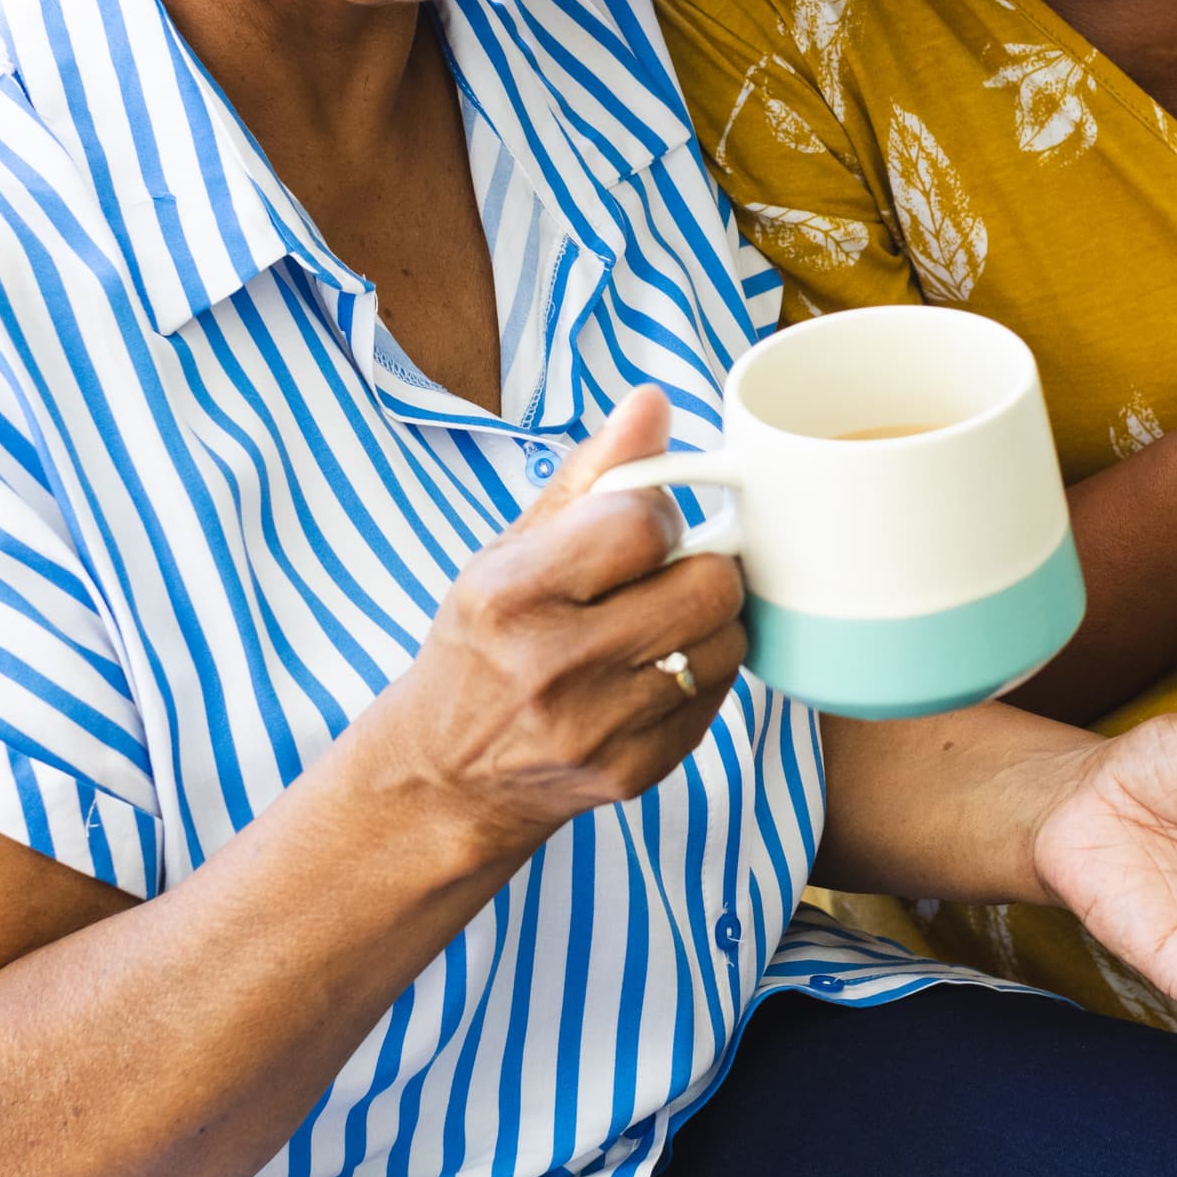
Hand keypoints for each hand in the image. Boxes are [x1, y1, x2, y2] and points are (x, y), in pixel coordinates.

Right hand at [373, 386, 750, 859]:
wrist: (450, 774)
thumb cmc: (485, 643)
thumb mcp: (513, 551)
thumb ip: (590, 475)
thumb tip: (652, 401)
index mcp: (511, 594)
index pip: (643, 523)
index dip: (657, 517)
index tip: (638, 531)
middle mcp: (553, 665)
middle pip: (706, 584)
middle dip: (698, 566)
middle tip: (663, 576)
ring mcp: (598, 728)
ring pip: (726, 640)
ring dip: (707, 622)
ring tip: (658, 624)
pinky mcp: (636, 770)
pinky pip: (718, 695)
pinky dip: (700, 673)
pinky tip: (652, 672)